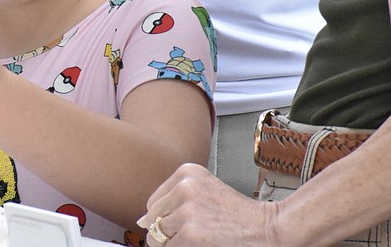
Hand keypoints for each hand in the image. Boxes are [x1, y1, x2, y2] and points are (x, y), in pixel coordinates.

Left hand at [137, 163, 282, 245]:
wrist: (268, 228)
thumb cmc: (238, 214)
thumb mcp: (204, 192)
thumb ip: (173, 201)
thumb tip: (141, 221)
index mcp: (186, 172)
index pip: (153, 203)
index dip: (166, 219)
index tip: (183, 224)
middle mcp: (183, 187)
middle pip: (152, 219)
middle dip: (167, 232)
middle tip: (194, 234)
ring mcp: (186, 210)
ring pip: (157, 236)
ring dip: (175, 243)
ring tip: (200, 238)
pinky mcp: (190, 233)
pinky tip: (202, 244)